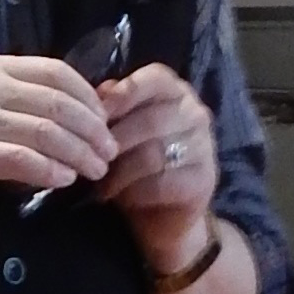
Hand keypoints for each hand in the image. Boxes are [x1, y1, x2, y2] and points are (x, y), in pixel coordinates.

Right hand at [0, 54, 119, 212]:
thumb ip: (18, 97)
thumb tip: (72, 111)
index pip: (58, 72)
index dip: (88, 97)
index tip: (106, 120)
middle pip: (59, 103)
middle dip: (92, 129)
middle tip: (109, 151)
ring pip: (47, 131)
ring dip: (78, 152)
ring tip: (94, 169)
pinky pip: (23, 159)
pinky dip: (49, 170)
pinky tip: (62, 180)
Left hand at [94, 64, 216, 265]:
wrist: (165, 216)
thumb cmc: (138, 165)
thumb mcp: (123, 132)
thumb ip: (113, 109)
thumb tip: (98, 93)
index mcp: (177, 92)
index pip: (156, 78)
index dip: (125, 93)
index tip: (97, 114)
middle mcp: (196, 114)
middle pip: (151, 119)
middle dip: (115, 141)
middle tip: (90, 159)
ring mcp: (204, 147)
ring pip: (154, 154)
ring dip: (120, 171)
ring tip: (100, 183)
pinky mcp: (203, 180)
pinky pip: (162, 183)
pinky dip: (135, 192)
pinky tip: (121, 198)